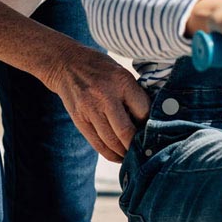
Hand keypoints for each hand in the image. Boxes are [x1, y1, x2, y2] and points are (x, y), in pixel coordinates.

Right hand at [45, 44, 149, 162]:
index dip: (151, 124)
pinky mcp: (79, 120)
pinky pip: (97, 143)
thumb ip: (134, 93)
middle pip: (126, 131)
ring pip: (111, 141)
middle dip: (137, 145)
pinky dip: (110, 154)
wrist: (66, 64)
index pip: (143, 111)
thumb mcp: (121, 72)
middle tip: (146, 150)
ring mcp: (89, 109)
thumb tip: (150, 119)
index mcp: (121, 81)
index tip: (155, 130)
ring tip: (133, 156)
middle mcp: (104, 96)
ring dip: (124, 153)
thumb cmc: (100, 68)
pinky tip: (118, 157)